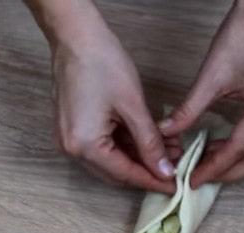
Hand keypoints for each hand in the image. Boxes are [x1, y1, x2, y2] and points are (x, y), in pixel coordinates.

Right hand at [52, 29, 177, 192]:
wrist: (75, 38)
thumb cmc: (101, 64)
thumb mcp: (133, 106)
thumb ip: (149, 142)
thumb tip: (163, 170)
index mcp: (84, 146)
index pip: (124, 174)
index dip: (152, 180)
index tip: (174, 185)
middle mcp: (72, 148)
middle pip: (114, 172)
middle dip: (146, 170)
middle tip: (174, 165)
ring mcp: (69, 138)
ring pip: (109, 159)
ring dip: (136, 157)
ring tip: (166, 148)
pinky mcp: (72, 128)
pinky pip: (100, 146)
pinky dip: (123, 145)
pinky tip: (145, 138)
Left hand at [159, 0, 243, 186]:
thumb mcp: (211, 75)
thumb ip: (189, 109)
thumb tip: (166, 132)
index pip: (239, 149)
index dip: (214, 168)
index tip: (192, 178)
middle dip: (231, 173)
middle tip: (202, 178)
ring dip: (239, 159)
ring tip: (208, 162)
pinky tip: (224, 144)